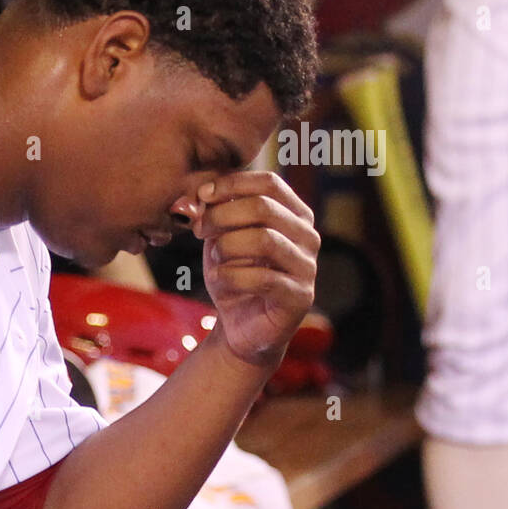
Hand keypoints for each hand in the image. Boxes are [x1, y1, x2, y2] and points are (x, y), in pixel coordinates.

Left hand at [193, 171, 318, 366]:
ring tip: (214, 259)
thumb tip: (202, 192)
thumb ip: (215, 211)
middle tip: (199, 230)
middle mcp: (307, 236)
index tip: (203, 195)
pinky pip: (261, 278)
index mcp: (294, 214)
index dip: (232, 184)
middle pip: (263, 207)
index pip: (269, 183)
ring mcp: (307, 267)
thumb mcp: (220, 237)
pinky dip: (230, 276)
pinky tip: (219, 280)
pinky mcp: (300, 297)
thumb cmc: (233, 274)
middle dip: (221, 216)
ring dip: (226, 247)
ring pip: (263, 240)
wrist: (240, 325)